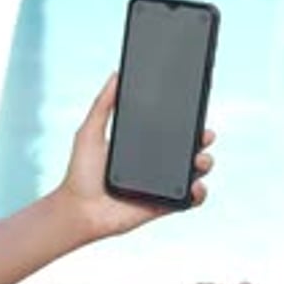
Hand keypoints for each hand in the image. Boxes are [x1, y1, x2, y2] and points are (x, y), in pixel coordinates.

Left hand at [60, 74, 214, 240]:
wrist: (78, 209)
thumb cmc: (79, 172)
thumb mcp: (89, 132)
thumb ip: (103, 104)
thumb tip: (116, 74)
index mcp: (142, 146)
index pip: (171, 130)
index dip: (187, 121)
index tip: (195, 110)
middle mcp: (155, 165)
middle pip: (189, 149)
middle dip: (203, 140)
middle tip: (205, 135)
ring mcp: (161, 186)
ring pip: (195, 172)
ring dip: (205, 163)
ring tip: (199, 160)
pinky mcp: (163, 206)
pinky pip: (190, 201)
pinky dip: (199, 193)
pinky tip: (195, 186)